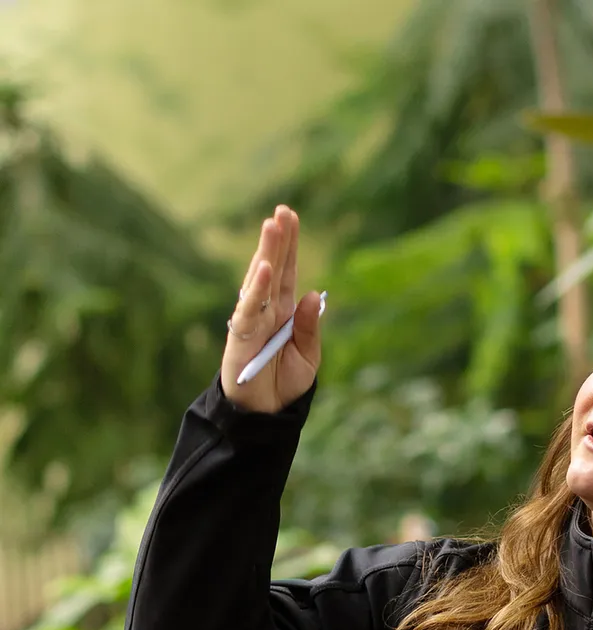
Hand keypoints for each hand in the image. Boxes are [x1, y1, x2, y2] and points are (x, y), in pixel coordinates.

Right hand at [220, 204, 322, 413]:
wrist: (266, 416)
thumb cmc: (285, 386)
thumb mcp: (308, 357)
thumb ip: (309, 328)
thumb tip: (312, 294)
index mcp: (284, 313)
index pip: (287, 272)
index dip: (289, 246)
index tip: (291, 217)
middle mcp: (266, 311)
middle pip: (273, 268)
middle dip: (278, 240)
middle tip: (283, 211)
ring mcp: (251, 320)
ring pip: (259, 281)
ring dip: (266, 253)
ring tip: (272, 225)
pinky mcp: (240, 335)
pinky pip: (249, 308)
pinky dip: (257, 288)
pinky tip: (264, 267)